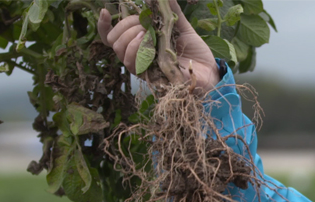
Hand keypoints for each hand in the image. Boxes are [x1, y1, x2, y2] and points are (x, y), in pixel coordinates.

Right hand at [97, 2, 219, 89]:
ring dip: (130, 37)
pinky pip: (133, 64)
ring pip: (120, 52)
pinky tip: (147, 42)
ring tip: (146, 32)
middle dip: (124, 26)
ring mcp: (143, 68)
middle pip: (114, 41)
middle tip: (142, 23)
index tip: (104, 11)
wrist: (210, 71)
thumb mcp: (181, 26)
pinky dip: (137, 49)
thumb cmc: (195, 51)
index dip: (103, 25)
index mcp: (140, 43)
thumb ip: (170, 11)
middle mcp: (138, 56)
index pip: (112, 37)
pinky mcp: (150, 77)